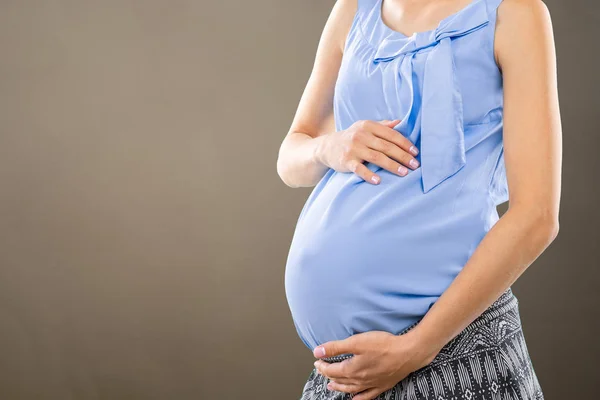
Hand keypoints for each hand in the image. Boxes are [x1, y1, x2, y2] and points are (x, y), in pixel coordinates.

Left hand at [312, 330, 438, 399]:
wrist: (408, 353)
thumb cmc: (384, 345)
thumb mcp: (356, 342)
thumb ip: (335, 347)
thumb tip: (317, 352)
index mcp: (352, 369)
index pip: (332, 370)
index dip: (323, 366)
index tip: (317, 361)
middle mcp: (360, 380)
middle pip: (340, 380)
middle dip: (329, 375)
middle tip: (322, 370)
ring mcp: (371, 384)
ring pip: (351, 389)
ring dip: (339, 387)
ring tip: (332, 386)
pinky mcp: (382, 385)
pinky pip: (367, 395)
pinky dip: (358, 398)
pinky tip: (355, 398)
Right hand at [315, 119, 419, 184]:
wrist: (327, 147)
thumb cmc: (351, 138)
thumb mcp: (365, 127)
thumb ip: (383, 125)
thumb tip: (401, 122)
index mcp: (368, 126)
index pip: (391, 134)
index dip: (405, 143)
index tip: (416, 153)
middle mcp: (361, 135)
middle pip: (386, 147)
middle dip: (402, 156)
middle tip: (415, 165)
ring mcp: (353, 148)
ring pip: (376, 157)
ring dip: (392, 166)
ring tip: (404, 173)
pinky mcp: (346, 161)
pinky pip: (359, 169)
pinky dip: (369, 175)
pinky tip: (379, 181)